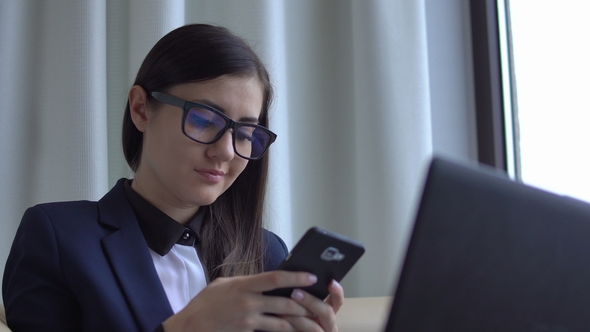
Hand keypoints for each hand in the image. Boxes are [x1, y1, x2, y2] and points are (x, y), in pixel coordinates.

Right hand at [162, 270, 317, 331]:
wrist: (190, 328)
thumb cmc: (205, 304)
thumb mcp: (224, 285)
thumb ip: (245, 282)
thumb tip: (264, 281)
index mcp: (243, 285)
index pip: (275, 278)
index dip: (296, 277)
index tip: (312, 276)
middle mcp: (248, 302)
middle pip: (285, 303)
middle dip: (305, 304)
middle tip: (318, 304)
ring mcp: (248, 320)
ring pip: (282, 322)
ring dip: (300, 322)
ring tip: (313, 321)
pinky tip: (294, 331)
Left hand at [280, 280, 343, 331]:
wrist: (286, 329)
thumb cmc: (295, 318)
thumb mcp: (302, 308)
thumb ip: (303, 297)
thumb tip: (296, 278)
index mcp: (328, 313)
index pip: (337, 301)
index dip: (337, 292)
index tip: (331, 282)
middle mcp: (329, 325)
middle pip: (327, 312)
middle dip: (311, 302)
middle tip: (295, 292)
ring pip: (315, 327)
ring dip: (298, 316)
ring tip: (282, 308)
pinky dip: (293, 325)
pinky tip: (282, 319)